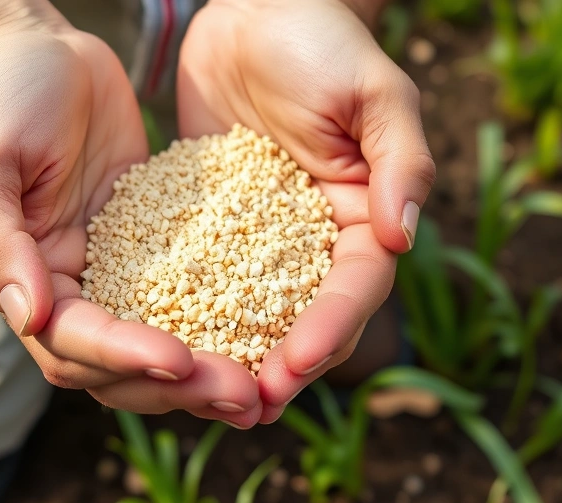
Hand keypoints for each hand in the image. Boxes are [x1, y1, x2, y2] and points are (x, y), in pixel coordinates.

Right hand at [0, 19, 261, 425]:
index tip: (177, 359)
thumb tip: (31, 318)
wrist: (41, 52)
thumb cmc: (1, 101)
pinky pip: (193, 297)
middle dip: (178, 388)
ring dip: (208, 373)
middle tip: (243, 397)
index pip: (74, 345)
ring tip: (262, 388)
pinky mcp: (154, 251)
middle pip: (121, 369)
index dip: (123, 358)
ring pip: (160, 348)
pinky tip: (270, 335)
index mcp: (25, 286)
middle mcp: (70, 294)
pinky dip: (224, 324)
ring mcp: (115, 275)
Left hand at [178, 0, 434, 422]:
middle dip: (282, 367)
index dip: (330, 330)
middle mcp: (315, 243)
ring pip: (251, 316)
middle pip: (306, 320)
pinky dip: (184, 318)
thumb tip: (404, 235)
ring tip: (202, 398)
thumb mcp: (375, 92)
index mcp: (364, 220)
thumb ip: (399, 159)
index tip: (294, 363)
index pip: (356, 290)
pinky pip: (199, 282)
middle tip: (248, 404)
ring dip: (232, 359)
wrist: (254, 12)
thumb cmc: (322, 42)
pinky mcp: (211, 232)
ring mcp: (261, 244)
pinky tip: (156, 347)